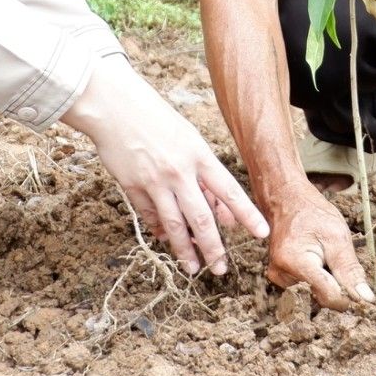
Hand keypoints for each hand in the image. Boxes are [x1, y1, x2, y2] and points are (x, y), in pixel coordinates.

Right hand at [60, 59, 269, 274]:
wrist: (114, 107)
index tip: (261, 233)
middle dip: (213, 247)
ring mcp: (153, 181)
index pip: (229, 190)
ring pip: (173, 225)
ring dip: (185, 250)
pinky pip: (149, 216)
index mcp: (198, 155)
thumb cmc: (156, 119)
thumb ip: (204, 174)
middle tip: (221, 268)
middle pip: (201, 218)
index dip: (246, 214)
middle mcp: (179, 171)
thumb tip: (219, 209)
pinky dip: (159, 229)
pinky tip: (166, 240)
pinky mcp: (131, 187)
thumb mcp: (188, 140)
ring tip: (193, 268)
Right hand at [263, 184, 375, 309]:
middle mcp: (281, 275)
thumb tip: (366, 299)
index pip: (329, 296)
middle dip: (338, 286)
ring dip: (329, 282)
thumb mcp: (338, 236)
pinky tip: (318, 261)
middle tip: (341, 262)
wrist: (287, 203)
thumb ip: (350, 270)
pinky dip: (319, 279)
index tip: (363, 292)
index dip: (350, 296)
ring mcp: (279, 279)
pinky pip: (308, 289)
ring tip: (326, 258)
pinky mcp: (281, 280)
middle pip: (322, 298)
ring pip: (316, 294)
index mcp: (294, 262)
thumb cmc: (313, 214)